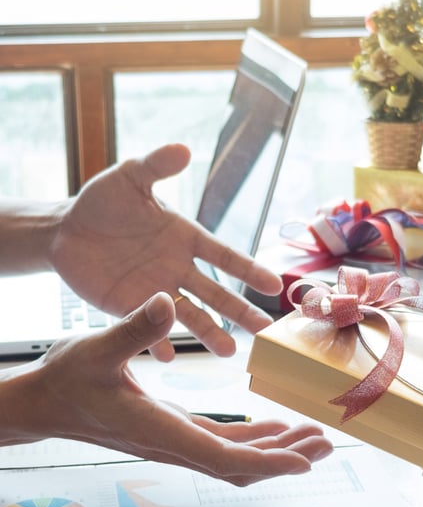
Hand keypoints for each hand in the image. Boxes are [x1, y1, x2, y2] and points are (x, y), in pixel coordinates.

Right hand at [1, 292, 333, 485]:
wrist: (42, 404)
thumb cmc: (65, 380)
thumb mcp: (98, 347)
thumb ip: (134, 328)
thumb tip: (165, 301)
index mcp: (159, 430)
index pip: (224, 456)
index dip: (268, 461)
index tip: (305, 461)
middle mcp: (171, 443)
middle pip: (239, 463)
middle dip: (285, 456)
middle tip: (327, 444)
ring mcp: (171, 439)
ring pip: (233, 455)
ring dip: (274, 449)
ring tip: (311, 437)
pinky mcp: (169, 428)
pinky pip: (220, 442)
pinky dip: (251, 437)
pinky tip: (273, 426)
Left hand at [50, 144, 282, 358]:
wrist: (65, 231)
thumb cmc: (102, 201)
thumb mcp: (128, 177)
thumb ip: (156, 165)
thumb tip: (183, 148)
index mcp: (185, 237)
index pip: (224, 256)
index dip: (248, 269)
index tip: (273, 284)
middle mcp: (177, 268)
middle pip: (216, 293)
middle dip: (240, 311)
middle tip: (265, 330)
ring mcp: (155, 291)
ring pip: (189, 315)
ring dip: (208, 334)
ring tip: (229, 354)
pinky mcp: (129, 308)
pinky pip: (147, 328)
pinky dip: (156, 342)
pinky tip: (167, 358)